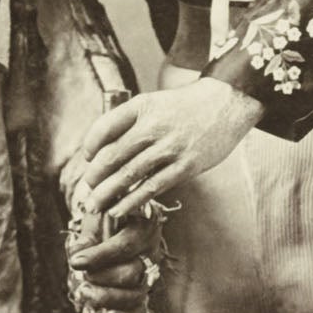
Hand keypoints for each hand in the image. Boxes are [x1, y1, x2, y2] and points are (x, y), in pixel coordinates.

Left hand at [65, 196, 160, 312]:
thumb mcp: (96, 216)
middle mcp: (151, 252)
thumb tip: (77, 253)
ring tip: (84, 292)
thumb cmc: (105, 216)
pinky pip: (140, 311)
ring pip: (135, 294)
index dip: (99, 256)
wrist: (115, 222)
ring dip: (107, 298)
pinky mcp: (142, 293)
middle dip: (102, 278)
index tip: (75, 262)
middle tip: (83, 275)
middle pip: (131, 274)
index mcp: (145, 227)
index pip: (125, 246)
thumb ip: (88, 234)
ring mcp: (148, 274)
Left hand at [81, 82, 262, 223]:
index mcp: (141, 107)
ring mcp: (170, 147)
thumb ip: (128, 121)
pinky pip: (152, 187)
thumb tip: (99, 150)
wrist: (226, 104)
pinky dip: (132, 201)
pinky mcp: (185, 166)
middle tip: (86, 190)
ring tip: (95, 205)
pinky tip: (120, 210)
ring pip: (129, 175)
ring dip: (107, 194)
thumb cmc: (184, 107)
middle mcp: (153, 126)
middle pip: (112, 155)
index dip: (90, 145)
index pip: (105, 127)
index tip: (86, 158)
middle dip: (94, 177)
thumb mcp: (153, 102)